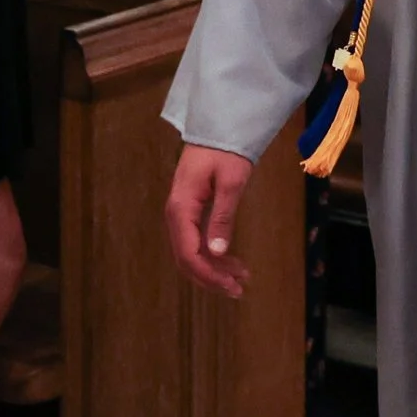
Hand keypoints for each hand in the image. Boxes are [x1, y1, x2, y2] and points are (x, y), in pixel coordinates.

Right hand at [165, 144, 253, 297]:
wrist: (217, 127)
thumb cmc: (225, 150)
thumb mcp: (231, 182)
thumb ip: (223, 217)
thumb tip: (217, 252)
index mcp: (181, 209)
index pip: (189, 253)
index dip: (209, 274)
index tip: (231, 285)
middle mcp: (175, 215)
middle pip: (187, 258)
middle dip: (211, 277)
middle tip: (239, 289)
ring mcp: (180, 214)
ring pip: (191, 252)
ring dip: (213, 269)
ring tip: (240, 279)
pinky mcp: (189, 211)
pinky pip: (196, 241)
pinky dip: (212, 255)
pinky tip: (230, 262)